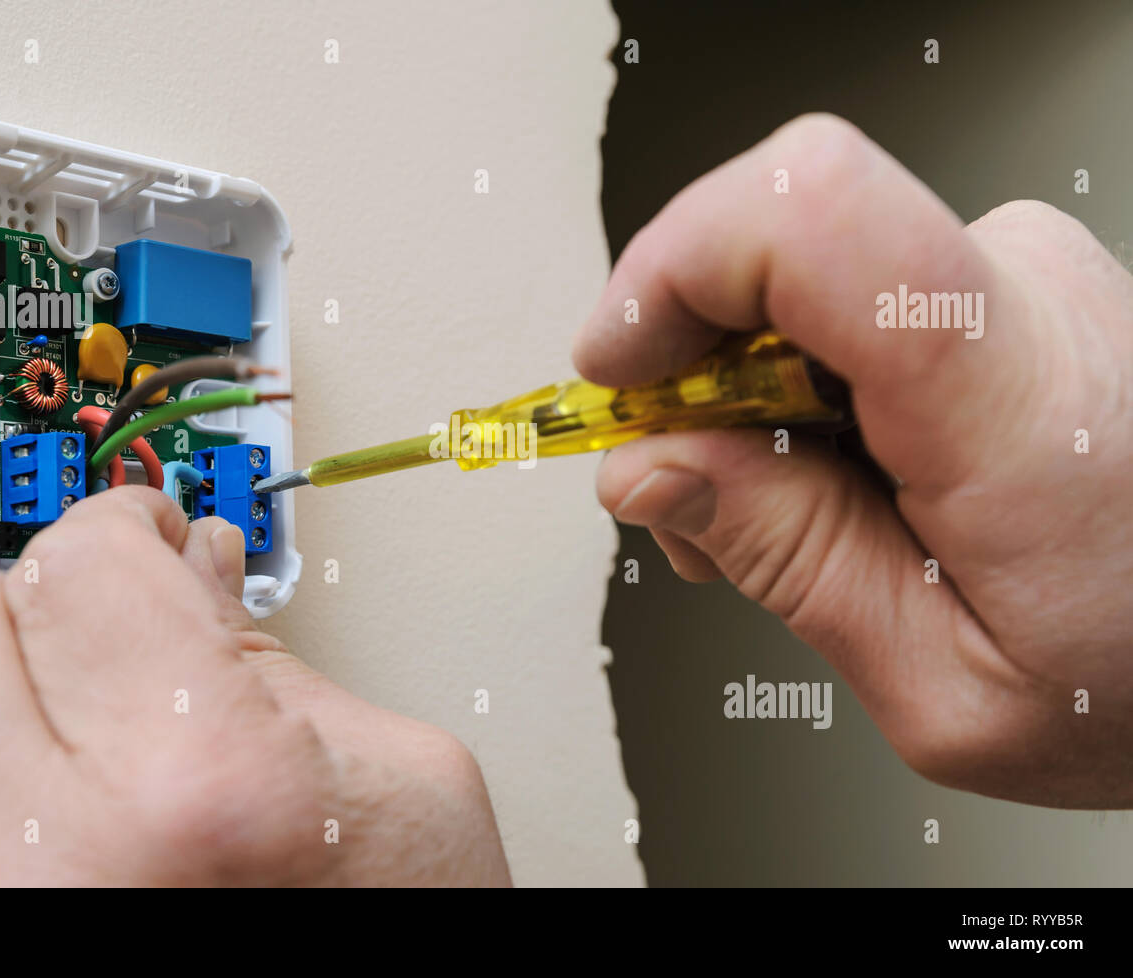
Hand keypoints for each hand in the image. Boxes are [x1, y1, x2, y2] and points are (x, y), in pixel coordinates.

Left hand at [0, 487, 509, 885]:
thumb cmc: (392, 937)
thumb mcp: (400, 782)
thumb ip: (272, 652)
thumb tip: (184, 561)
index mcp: (197, 788)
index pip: (82, 562)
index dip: (127, 530)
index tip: (147, 545)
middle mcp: (49, 865)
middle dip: (43, 604)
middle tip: (115, 644)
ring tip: (49, 721)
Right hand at [573, 114, 1132, 807]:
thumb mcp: (948, 687)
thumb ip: (786, 563)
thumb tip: (651, 470)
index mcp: (1015, 400)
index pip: (810, 216)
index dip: (670, 270)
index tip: (617, 368)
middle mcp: (1029, 293)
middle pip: (777, 246)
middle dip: (689, 367)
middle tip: (688, 487)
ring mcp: (1026, 272)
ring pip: (803, 277)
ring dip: (745, 386)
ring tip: (777, 504)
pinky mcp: (1012, 279)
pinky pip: (854, 292)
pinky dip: (804, 377)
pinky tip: (832, 466)